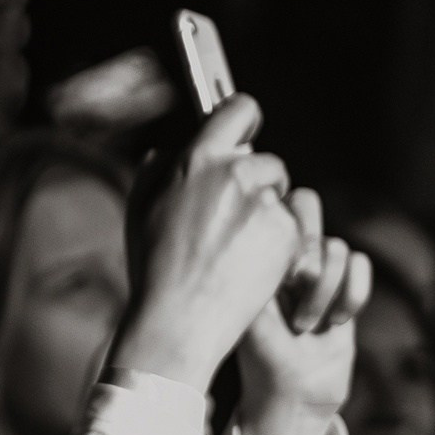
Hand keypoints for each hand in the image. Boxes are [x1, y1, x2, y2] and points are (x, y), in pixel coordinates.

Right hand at [114, 95, 305, 393]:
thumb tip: (169, 152)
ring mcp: (265, 205)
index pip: (239, 110)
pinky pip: (294, 231)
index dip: (246, 121)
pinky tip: (253, 270)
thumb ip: (155, 170)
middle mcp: (235, 174)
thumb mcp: (140, 211)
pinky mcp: (287, 236)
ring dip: (269, 219)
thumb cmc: (155, 271)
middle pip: (267, 161)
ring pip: (281, 199)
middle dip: (259, 186)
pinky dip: (282, 249)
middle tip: (236, 222)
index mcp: (197, 161)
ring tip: (239, 254)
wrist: (179, 324)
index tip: (247, 136)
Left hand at [237, 185, 370, 419]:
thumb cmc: (261, 356)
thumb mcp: (249, 312)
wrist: (291, 394)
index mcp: (256, 249)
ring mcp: (319, 267)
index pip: (272, 203)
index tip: (275, 280)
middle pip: (307, 203)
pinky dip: (353, 294)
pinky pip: (361, 265)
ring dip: (325, 290)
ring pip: (337, 246)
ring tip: (305, 325)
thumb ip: (259, 270)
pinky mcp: (347, 286)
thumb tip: (279, 238)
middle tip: (294, 290)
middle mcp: (286, 250)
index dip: (281, 237)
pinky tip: (337, 323)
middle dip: (307, 251)